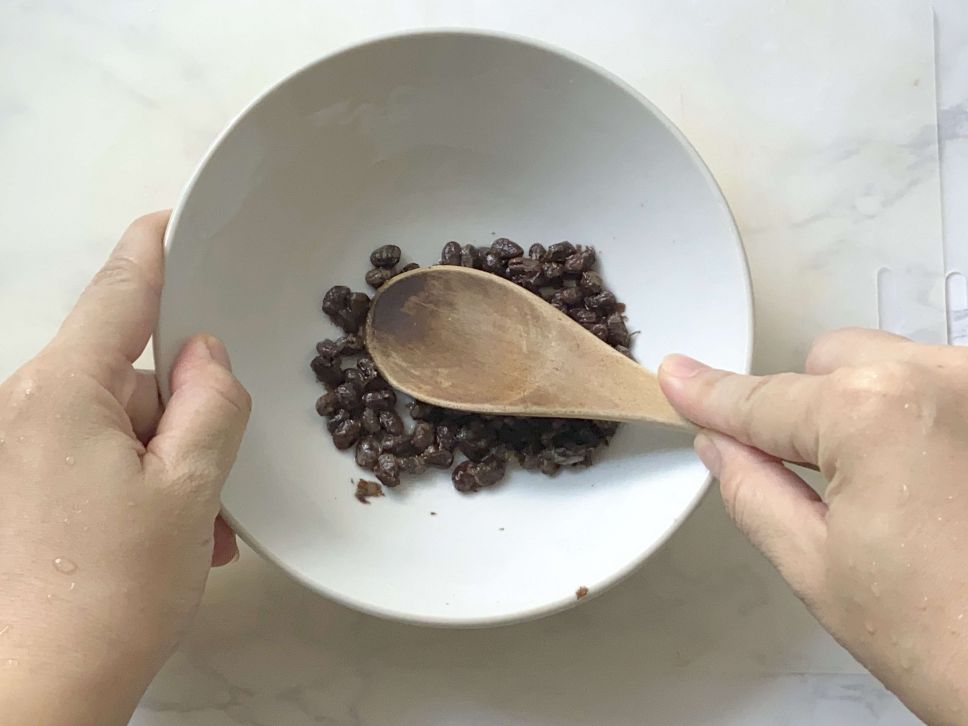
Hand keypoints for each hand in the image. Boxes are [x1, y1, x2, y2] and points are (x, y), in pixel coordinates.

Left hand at [0, 212, 250, 724]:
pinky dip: (137, 481)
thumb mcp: (189, 488)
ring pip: (119, 420)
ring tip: (195, 528)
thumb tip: (207, 354)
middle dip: (183, 411)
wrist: (38, 688)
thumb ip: (209, 403)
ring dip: (167, 460)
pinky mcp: (20, 480)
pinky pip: (94, 453)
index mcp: (64, 394)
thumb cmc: (112, 594)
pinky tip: (164, 534)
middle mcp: (26, 407)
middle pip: (130, 371)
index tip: (171, 218)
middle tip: (215, 481)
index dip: (151, 250)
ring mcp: (19, 445)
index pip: (118, 295)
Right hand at [659, 329, 967, 724]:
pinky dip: (910, 417)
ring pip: (885, 366)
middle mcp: (940, 380)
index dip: (711, 397)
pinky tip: (922, 482)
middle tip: (811, 481)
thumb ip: (752, 490)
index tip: (681, 381)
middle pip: (826, 362)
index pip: (764, 399)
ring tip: (889, 495)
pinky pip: (934, 386)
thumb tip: (723, 448)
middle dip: (804, 412)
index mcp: (875, 413)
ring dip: (861, 409)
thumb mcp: (817, 567)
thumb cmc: (957, 643)